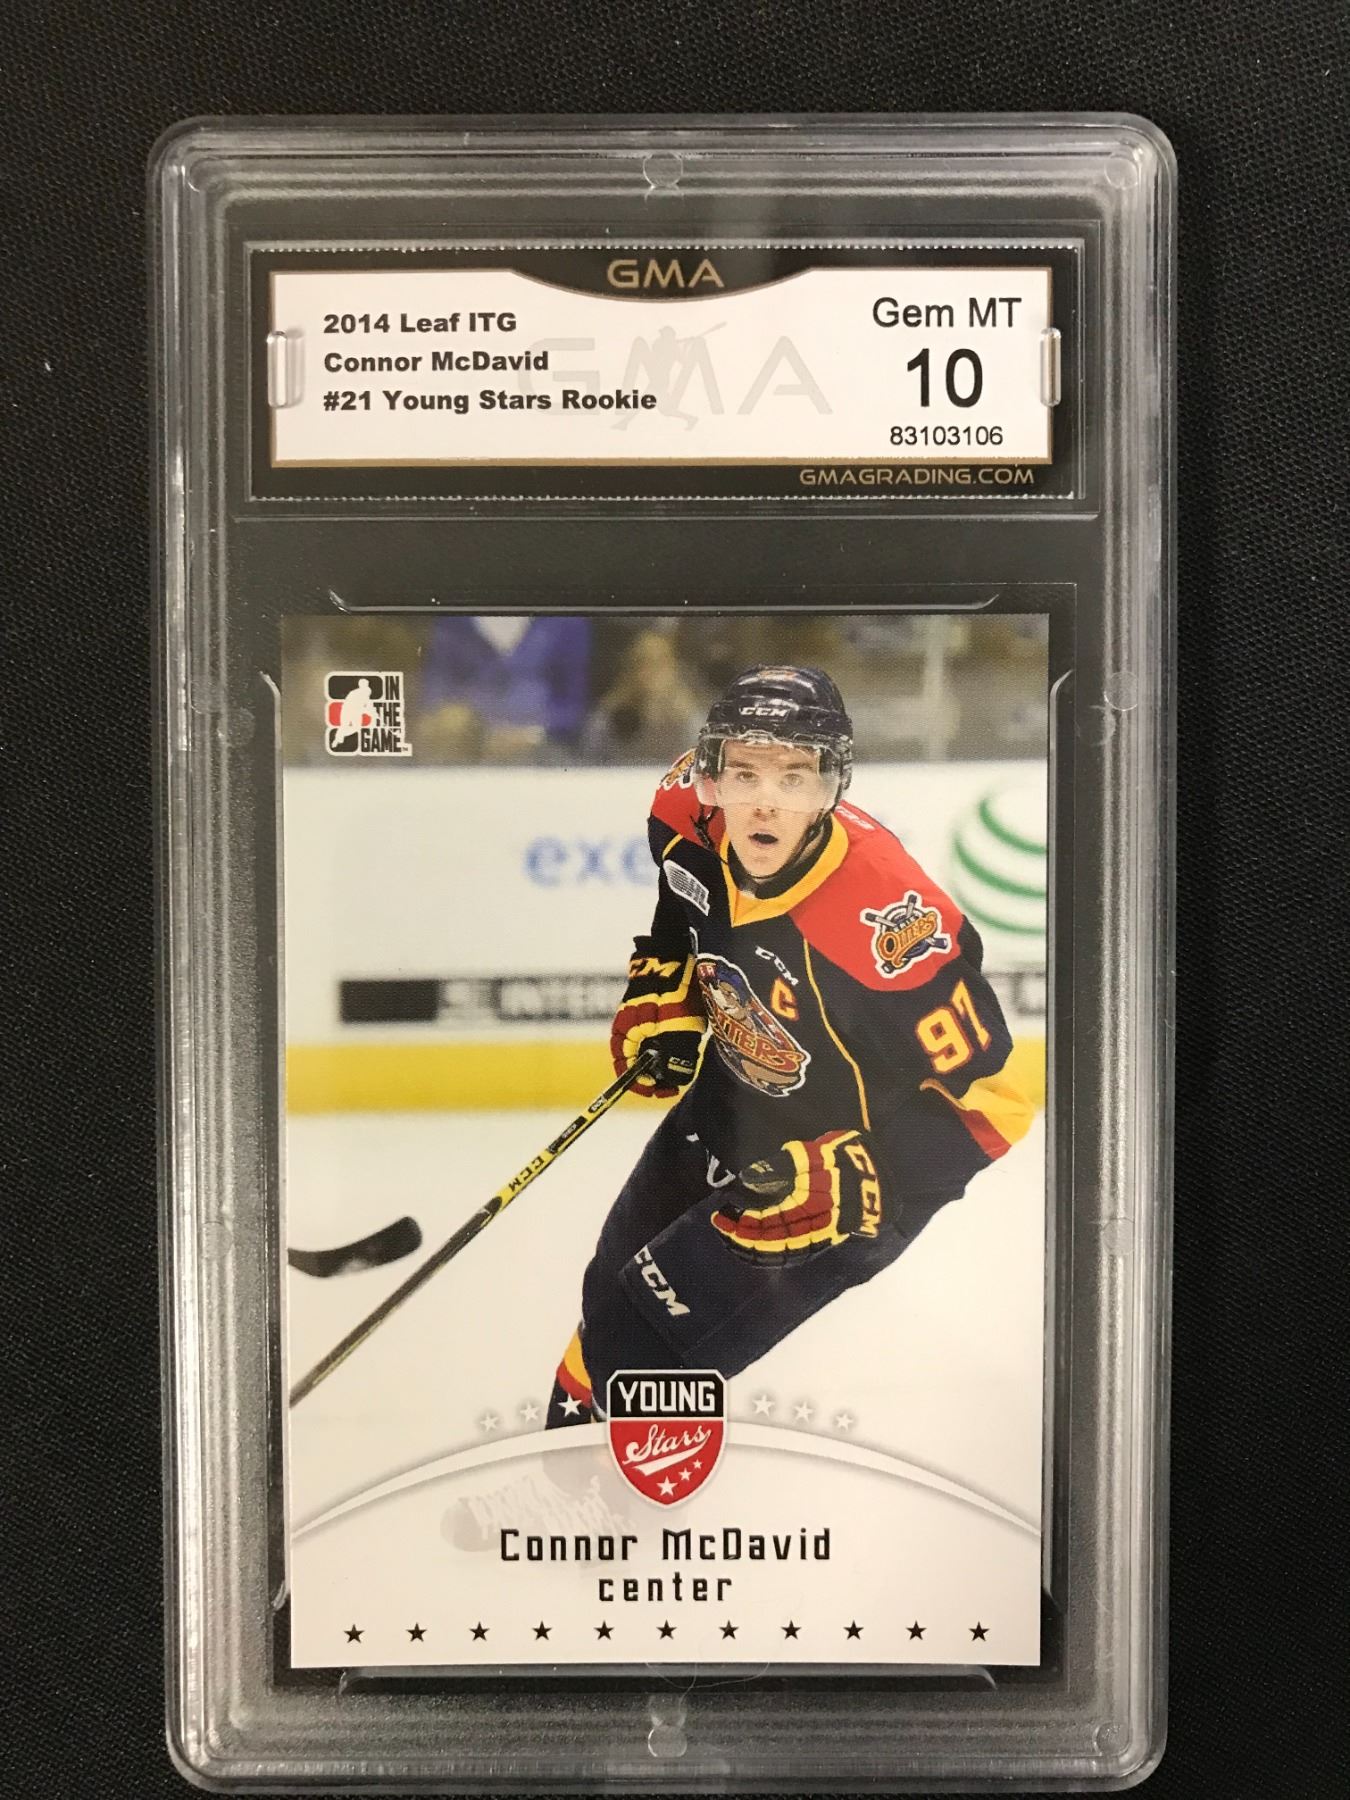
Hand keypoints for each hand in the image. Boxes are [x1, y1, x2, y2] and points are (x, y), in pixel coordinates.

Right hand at [611, 947, 704, 1098]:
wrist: (676, 952)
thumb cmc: (675, 992)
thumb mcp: (679, 1030)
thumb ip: (675, 1057)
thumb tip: (672, 1080)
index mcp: (626, 1032)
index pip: (625, 1068)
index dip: (641, 1085)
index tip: (659, 1092)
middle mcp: (627, 1023)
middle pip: (636, 1058)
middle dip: (654, 1073)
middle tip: (674, 1083)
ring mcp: (638, 1012)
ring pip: (646, 1044)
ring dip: (661, 1057)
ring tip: (682, 1064)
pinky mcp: (651, 1002)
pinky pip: (654, 1030)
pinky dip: (666, 1041)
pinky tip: (684, 1041)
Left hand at [711, 1129, 882, 1257]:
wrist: (879, 1173)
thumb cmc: (842, 1158)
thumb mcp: (810, 1155)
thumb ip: (779, 1167)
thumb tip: (749, 1178)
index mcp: (806, 1207)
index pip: (764, 1223)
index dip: (740, 1223)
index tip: (721, 1217)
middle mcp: (812, 1227)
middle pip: (770, 1242)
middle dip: (742, 1238)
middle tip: (721, 1228)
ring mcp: (820, 1236)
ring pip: (782, 1252)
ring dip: (756, 1250)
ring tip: (736, 1241)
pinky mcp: (826, 1237)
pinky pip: (796, 1252)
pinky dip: (776, 1254)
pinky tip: (763, 1249)